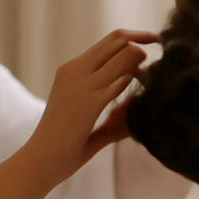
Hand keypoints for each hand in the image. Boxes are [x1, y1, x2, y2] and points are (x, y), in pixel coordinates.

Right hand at [29, 29, 154, 182]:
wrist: (39, 160)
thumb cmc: (62, 145)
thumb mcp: (84, 117)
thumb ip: (107, 110)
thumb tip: (131, 109)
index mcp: (71, 69)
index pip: (109, 41)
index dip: (134, 38)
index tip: (153, 41)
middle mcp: (75, 69)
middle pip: (118, 39)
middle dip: (143, 42)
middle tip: (159, 53)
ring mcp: (83, 84)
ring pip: (126, 55)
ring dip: (144, 66)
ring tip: (150, 82)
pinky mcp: (90, 102)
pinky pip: (123, 80)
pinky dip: (138, 83)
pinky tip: (143, 95)